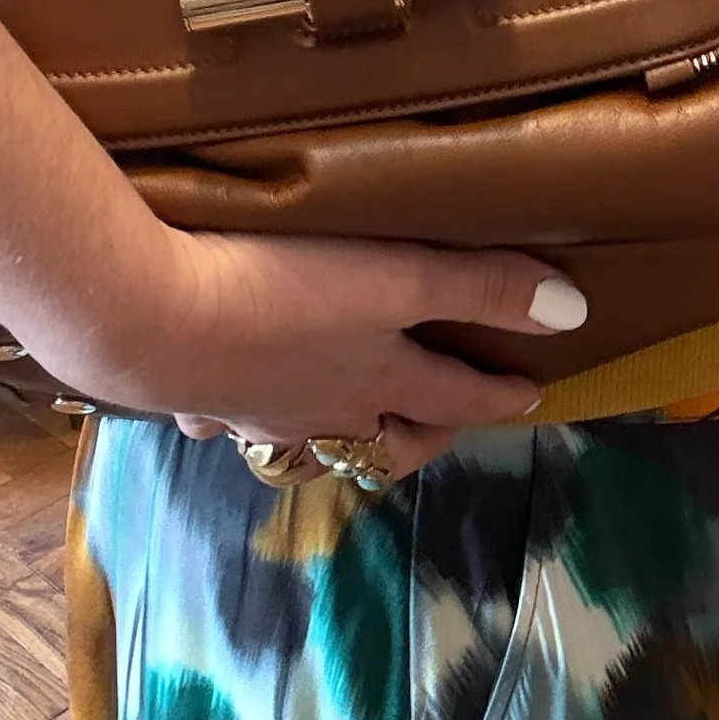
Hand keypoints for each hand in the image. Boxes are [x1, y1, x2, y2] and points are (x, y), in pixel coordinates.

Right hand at [22, 227, 588, 480]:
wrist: (145, 321)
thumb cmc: (278, 291)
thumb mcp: (395, 279)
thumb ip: (479, 288)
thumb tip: (572, 315)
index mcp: (379, 383)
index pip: (456, 396)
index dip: (498, 394)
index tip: (531, 394)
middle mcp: (322, 412)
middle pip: (386, 440)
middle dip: (425, 434)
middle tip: (447, 420)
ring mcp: (255, 413)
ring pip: (307, 438)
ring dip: (336, 435)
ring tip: (344, 421)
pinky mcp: (193, 399)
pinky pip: (224, 420)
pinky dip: (238, 421)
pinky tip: (226, 410)